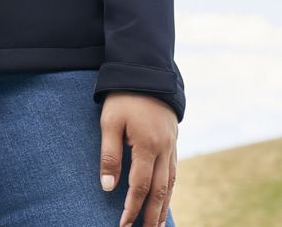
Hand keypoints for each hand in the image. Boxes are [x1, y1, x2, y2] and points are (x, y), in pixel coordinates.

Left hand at [99, 92, 177, 226]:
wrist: (145, 70)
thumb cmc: (123, 96)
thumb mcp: (109, 122)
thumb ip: (109, 155)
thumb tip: (107, 187)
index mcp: (147, 145)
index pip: (140, 186)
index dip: (132, 208)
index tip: (124, 225)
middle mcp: (163, 149)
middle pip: (160, 190)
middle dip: (152, 215)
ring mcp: (171, 144)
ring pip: (170, 183)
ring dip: (164, 206)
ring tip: (158, 225)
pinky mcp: (173, 139)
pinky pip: (173, 170)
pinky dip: (170, 188)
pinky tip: (165, 196)